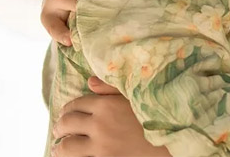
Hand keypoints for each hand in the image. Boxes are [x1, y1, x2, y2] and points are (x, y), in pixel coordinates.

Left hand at [52, 77, 170, 156]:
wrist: (170, 142)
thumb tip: (89, 81)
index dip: (70, 108)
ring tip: (60, 147)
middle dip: (60, 126)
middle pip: (66, 123)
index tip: (68, 112)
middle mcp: (99, 124)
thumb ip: (112, 89)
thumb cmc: (155, 117)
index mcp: (107, 105)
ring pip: (66, 147)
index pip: (77, 104)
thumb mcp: (136, 97)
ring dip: (60, 146)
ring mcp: (99, 146)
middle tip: (59, 129)